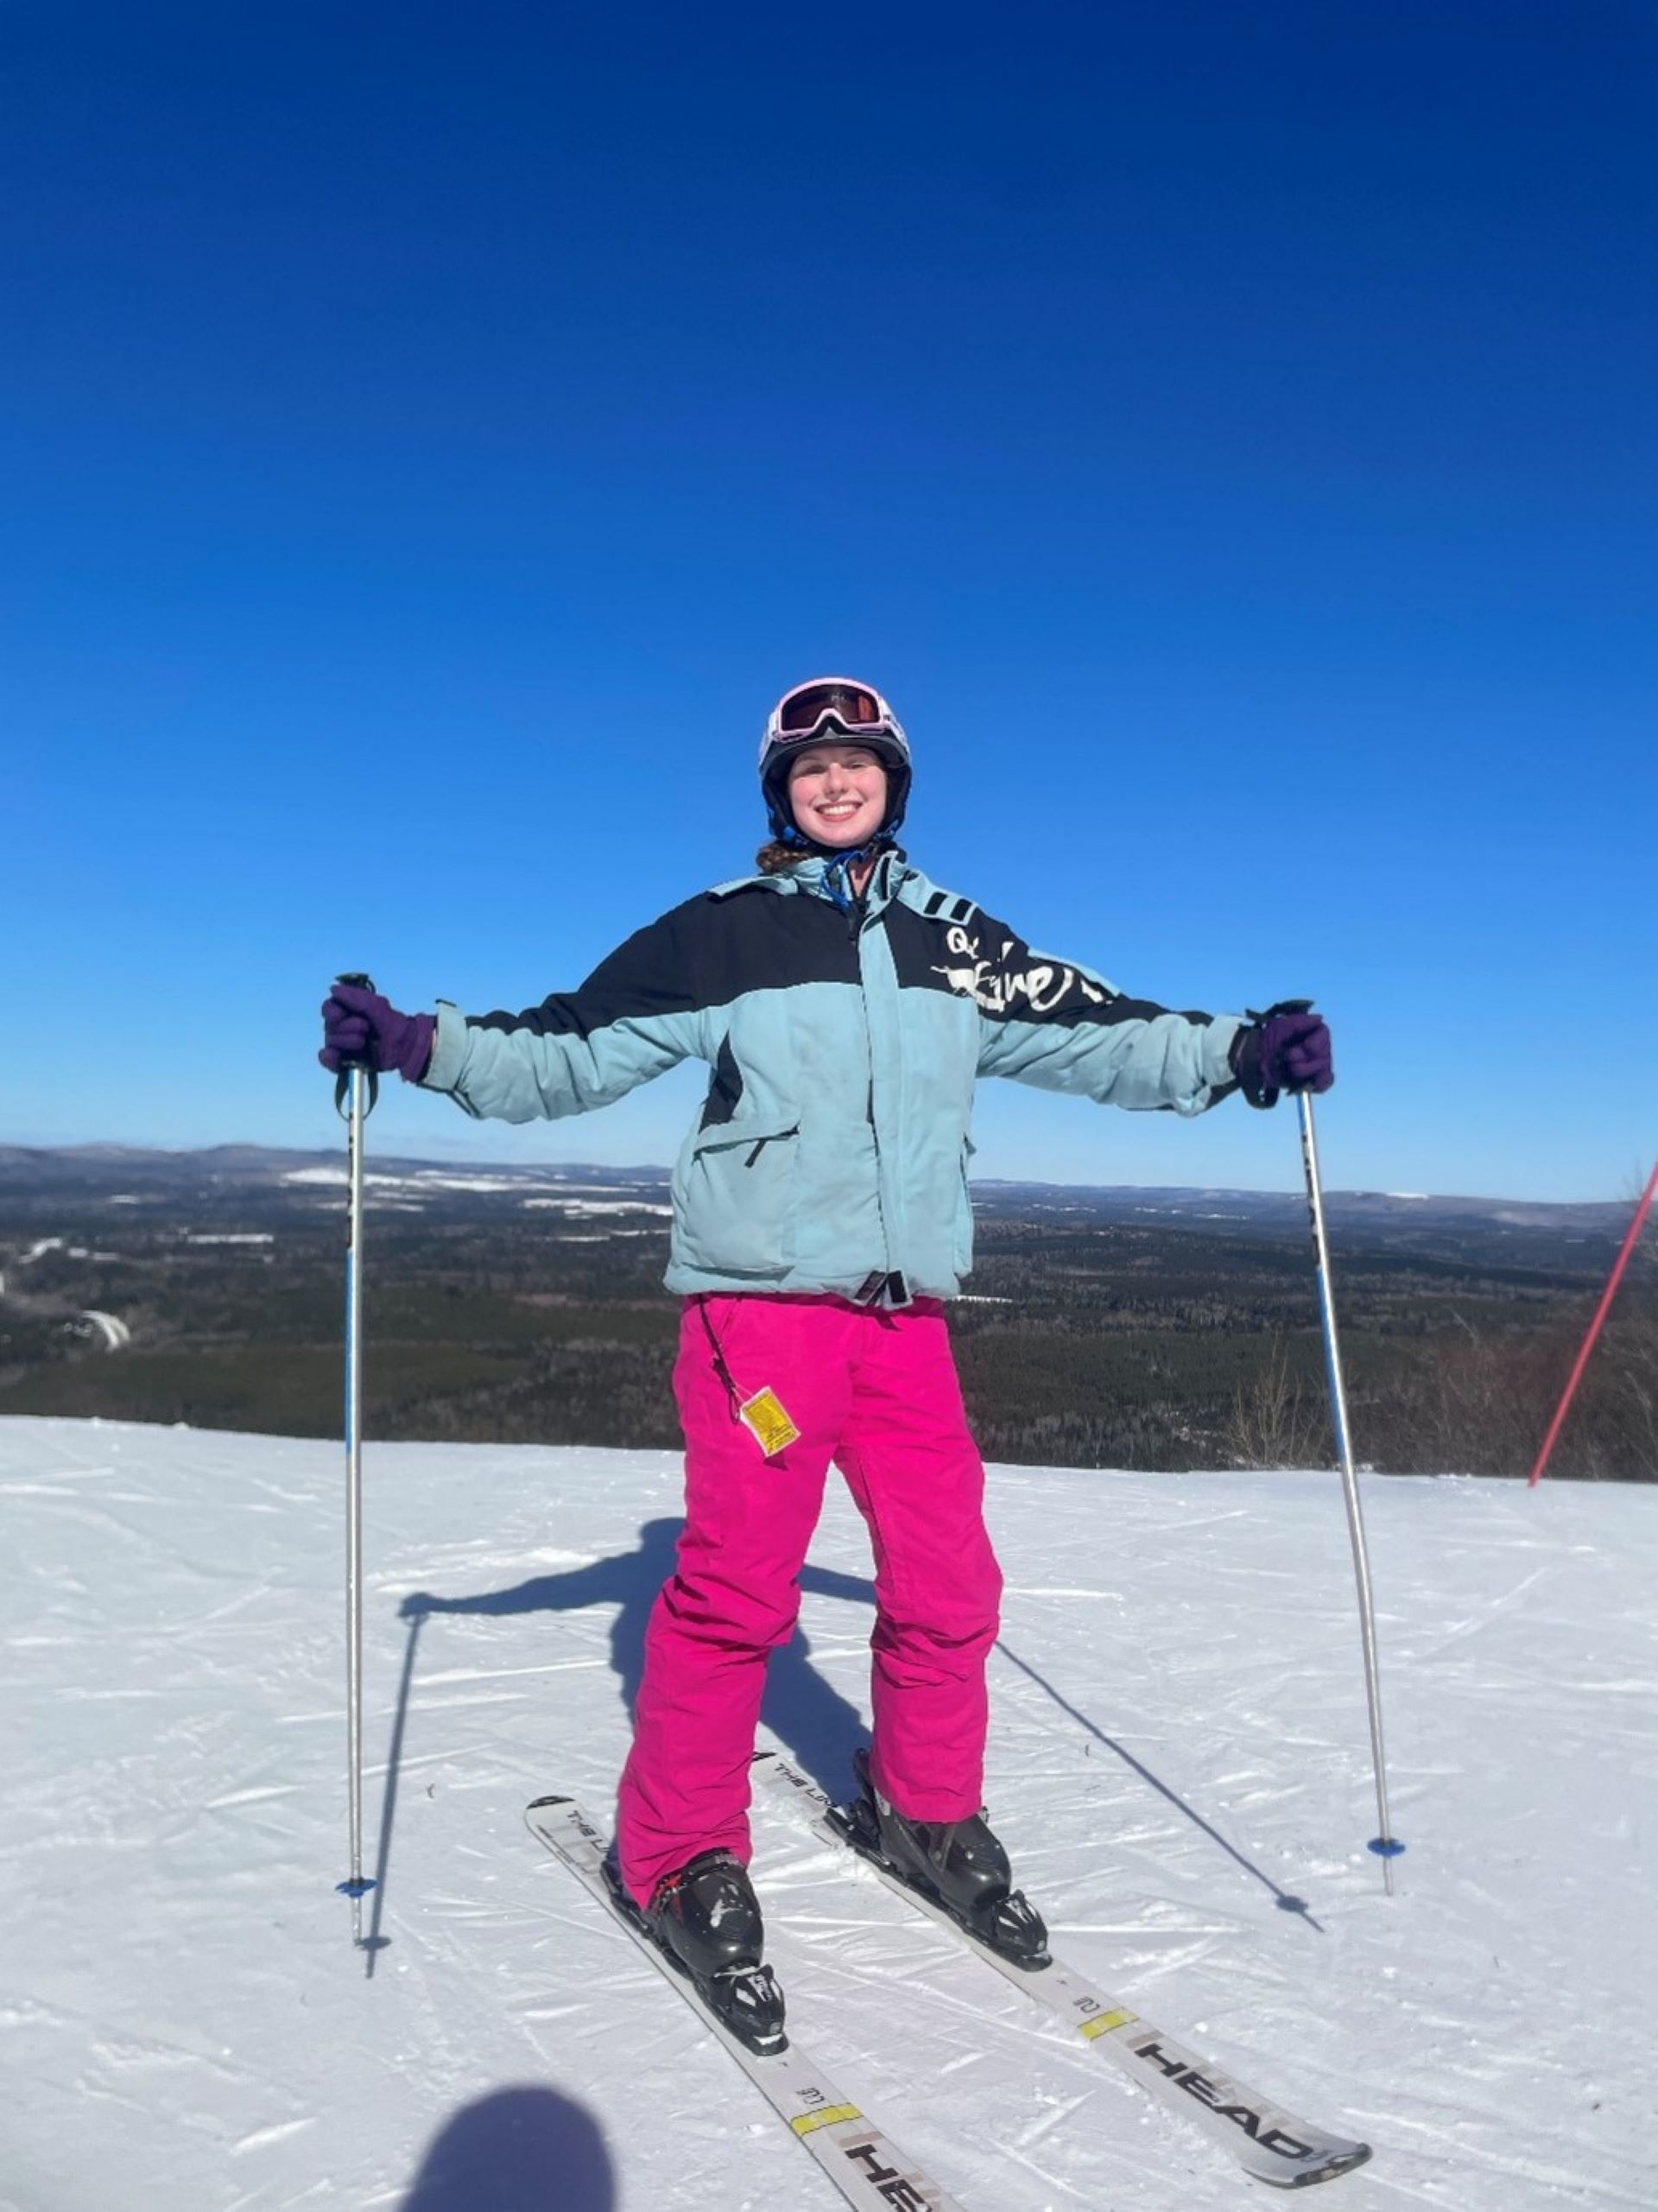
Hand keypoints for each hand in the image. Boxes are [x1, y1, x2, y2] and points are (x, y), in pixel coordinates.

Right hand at [319, 982, 434, 1082]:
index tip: (341, 1014)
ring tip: (363, 1042)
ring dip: (346, 1041)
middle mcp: (341, 1027)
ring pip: (330, 1041)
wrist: (404, 1047)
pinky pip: (327, 1060)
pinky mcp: (344, 1061)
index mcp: (347, 1011)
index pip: (328, 1008)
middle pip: (329, 1025)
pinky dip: (329, 1058)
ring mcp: (342, 1045)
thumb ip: (357, 997)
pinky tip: (337, 1055)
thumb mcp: (378, 1006)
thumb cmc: (392, 1024)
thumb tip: (334, 989)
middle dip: (346, 1027)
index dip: (331, 1011)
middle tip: (365, 1028)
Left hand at [1230, 999, 1332, 1107]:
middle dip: (1307, 1058)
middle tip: (1288, 1058)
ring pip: (1324, 1068)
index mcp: (1306, 1032)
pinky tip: (1314, 1083)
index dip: (1318, 1042)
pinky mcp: (1306, 1080)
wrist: (1249, 1061)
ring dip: (1306, 1069)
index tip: (1307, 1047)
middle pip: (1325, 1052)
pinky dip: (1321, 1083)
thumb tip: (1319, 1018)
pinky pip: (1324, 1083)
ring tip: (1290, 1068)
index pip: (1324, 1034)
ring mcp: (1310, 1064)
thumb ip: (1300, 1021)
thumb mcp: (1279, 1026)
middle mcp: (1312, 1047)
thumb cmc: (1263, 1040)